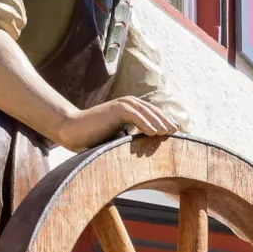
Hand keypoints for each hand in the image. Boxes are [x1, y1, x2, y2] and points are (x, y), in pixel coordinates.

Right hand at [55, 96, 177, 150]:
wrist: (73, 130)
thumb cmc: (94, 137)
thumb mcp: (118, 137)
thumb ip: (132, 137)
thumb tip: (147, 147)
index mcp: (130, 108)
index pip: (153, 114)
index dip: (165, 122)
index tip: (176, 134)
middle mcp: (128, 103)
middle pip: (154, 112)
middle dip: (167, 122)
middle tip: (179, 133)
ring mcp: (123, 105)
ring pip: (147, 113)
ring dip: (160, 123)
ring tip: (170, 133)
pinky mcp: (117, 109)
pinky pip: (136, 116)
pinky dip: (146, 123)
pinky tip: (155, 132)